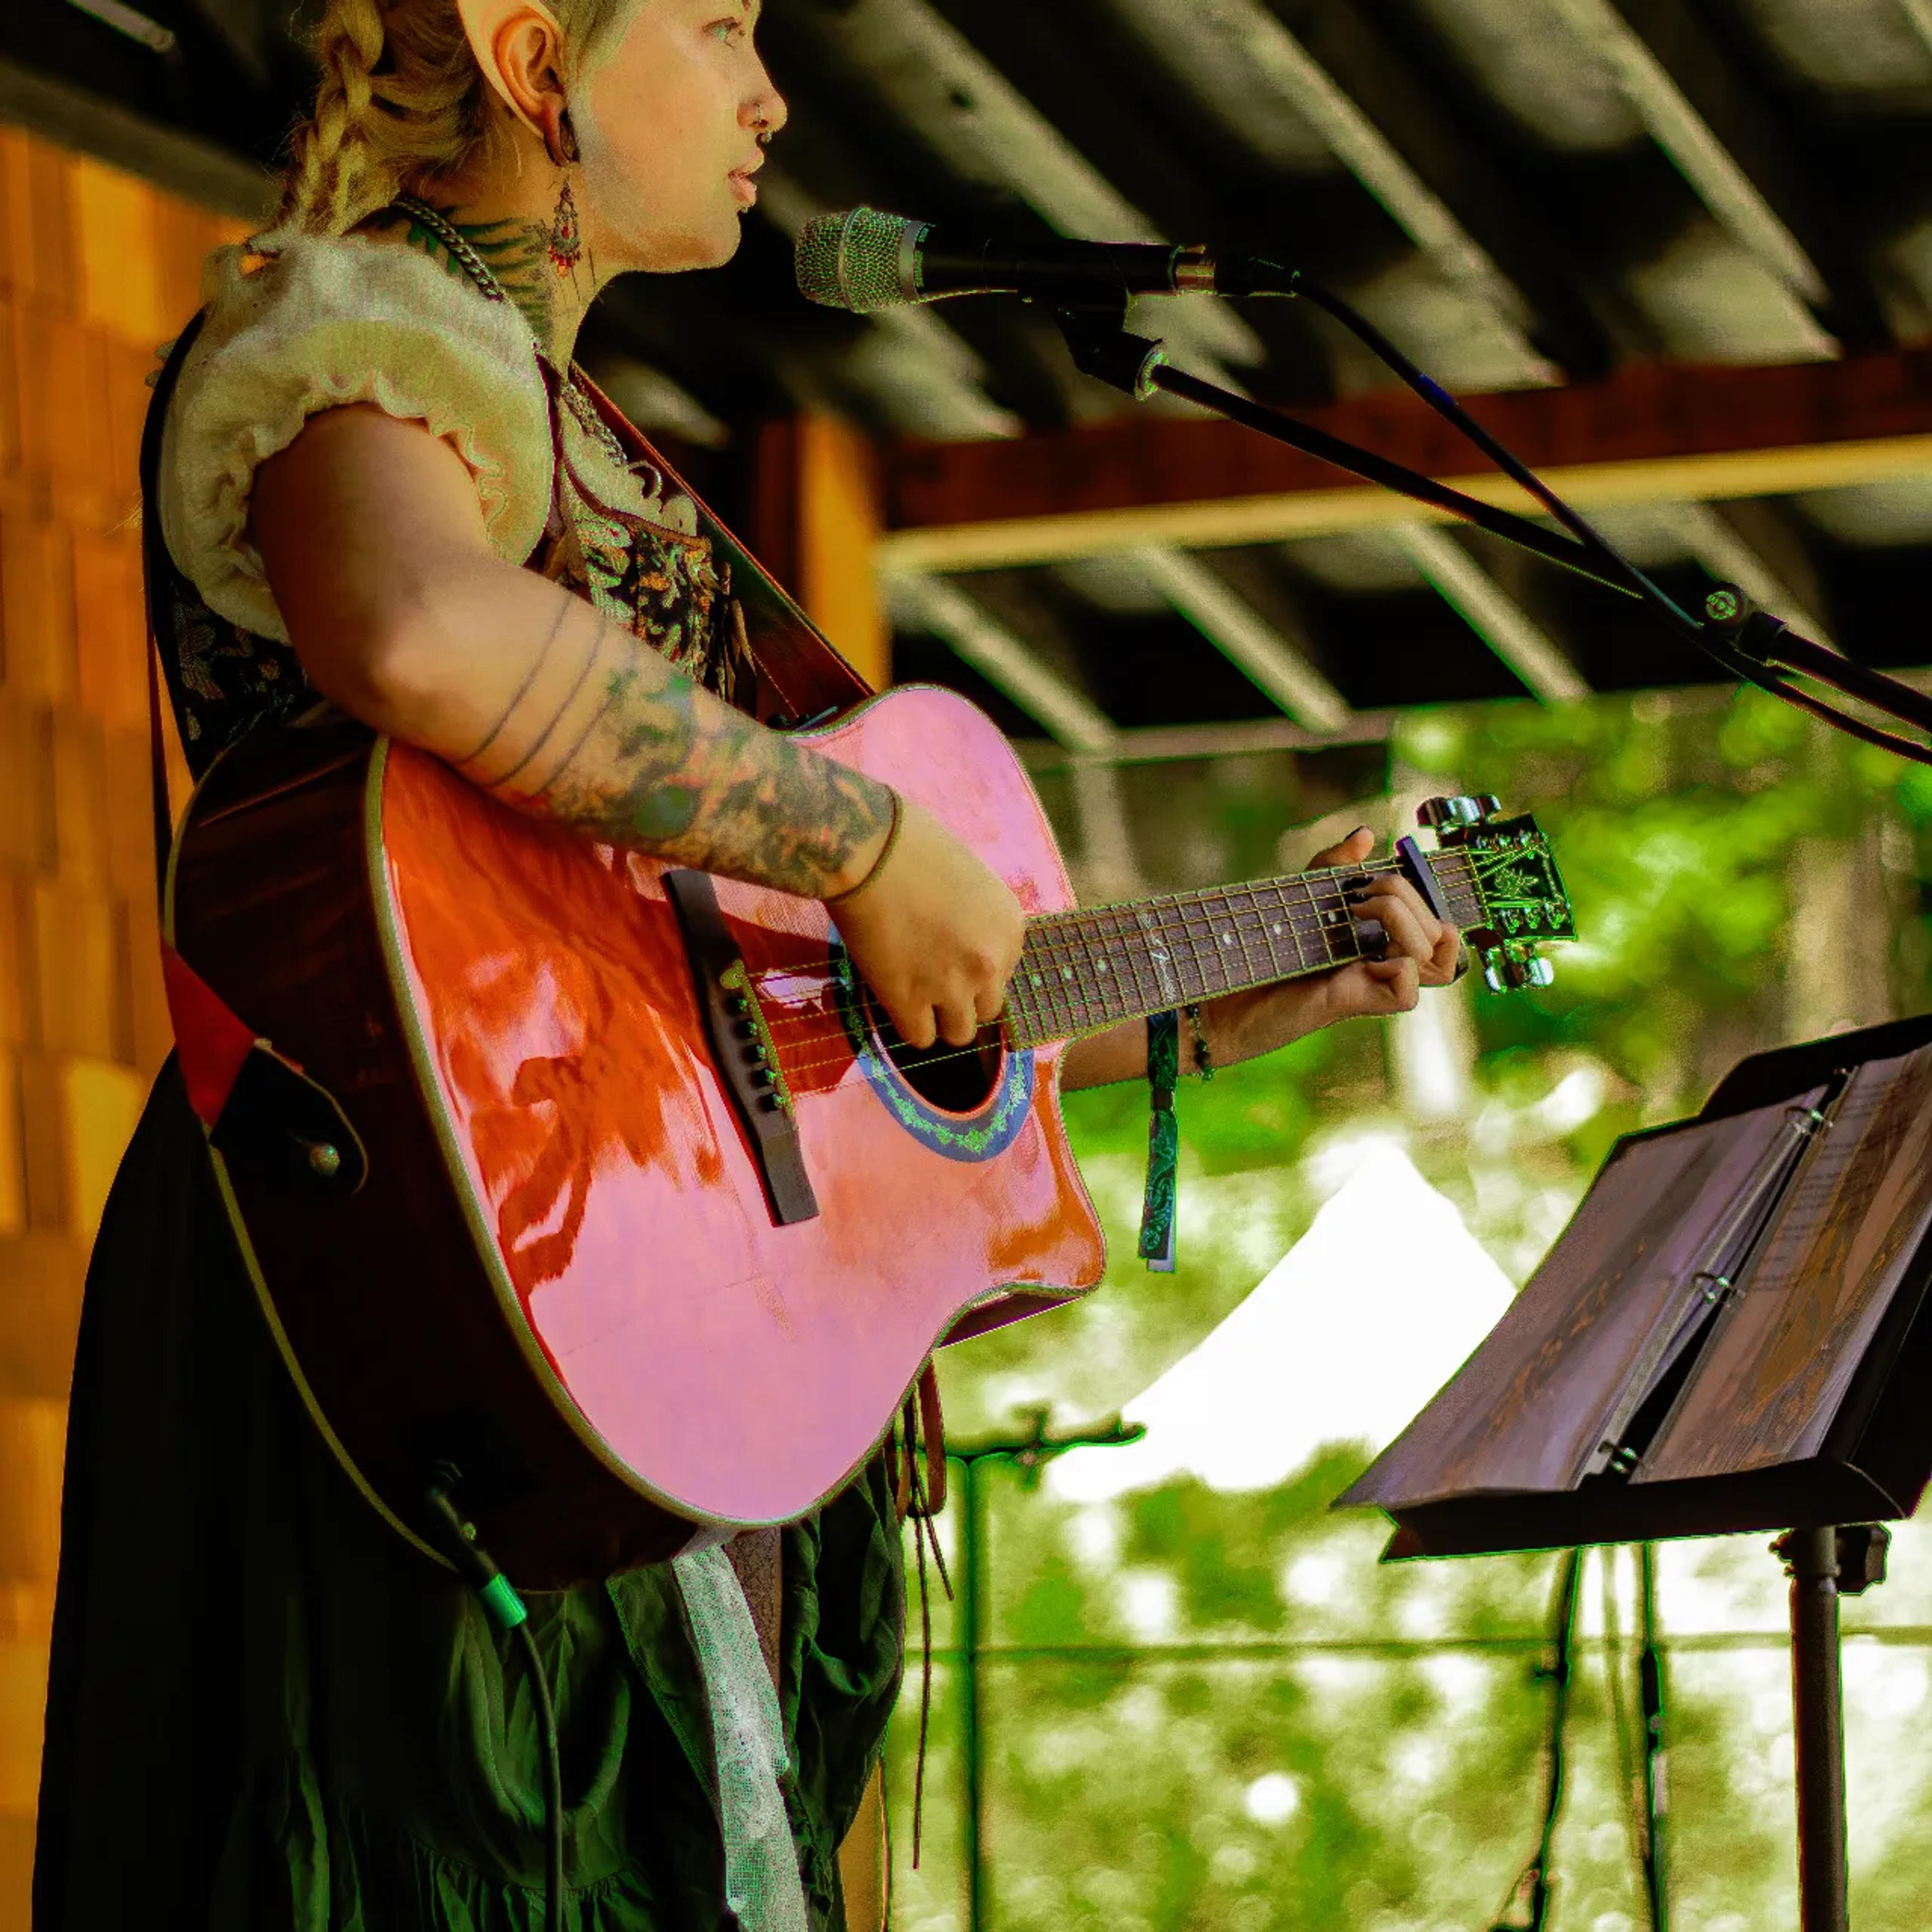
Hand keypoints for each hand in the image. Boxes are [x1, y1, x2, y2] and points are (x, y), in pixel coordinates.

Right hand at [829, 799, 1025, 1049]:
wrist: (867, 849)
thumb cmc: (911, 844)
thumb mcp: (970, 879)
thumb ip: (978, 919)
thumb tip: (964, 941)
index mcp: (1010, 928)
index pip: (1003, 972)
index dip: (973, 966)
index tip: (948, 952)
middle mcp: (991, 963)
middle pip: (987, 1008)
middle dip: (962, 997)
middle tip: (931, 975)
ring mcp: (952, 986)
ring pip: (959, 1032)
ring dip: (939, 1018)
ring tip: (914, 993)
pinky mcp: (909, 1001)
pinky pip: (919, 1037)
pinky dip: (907, 1023)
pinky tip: (893, 998)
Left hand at [1059, 826, 1463, 1090]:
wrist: (1214, 995)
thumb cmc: (1256, 951)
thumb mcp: (1299, 898)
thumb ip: (1332, 867)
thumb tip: (1365, 834)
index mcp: (1377, 940)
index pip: (1435, 920)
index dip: (1431, 894)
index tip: (1396, 866)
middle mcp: (1381, 964)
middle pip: (1439, 934)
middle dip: (1408, 897)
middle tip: (1361, 891)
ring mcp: (1369, 985)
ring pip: (1436, 960)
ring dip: (1408, 924)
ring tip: (1359, 910)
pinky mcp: (1350, 1003)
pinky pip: (1408, 995)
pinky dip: (1400, 969)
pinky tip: (1365, 954)